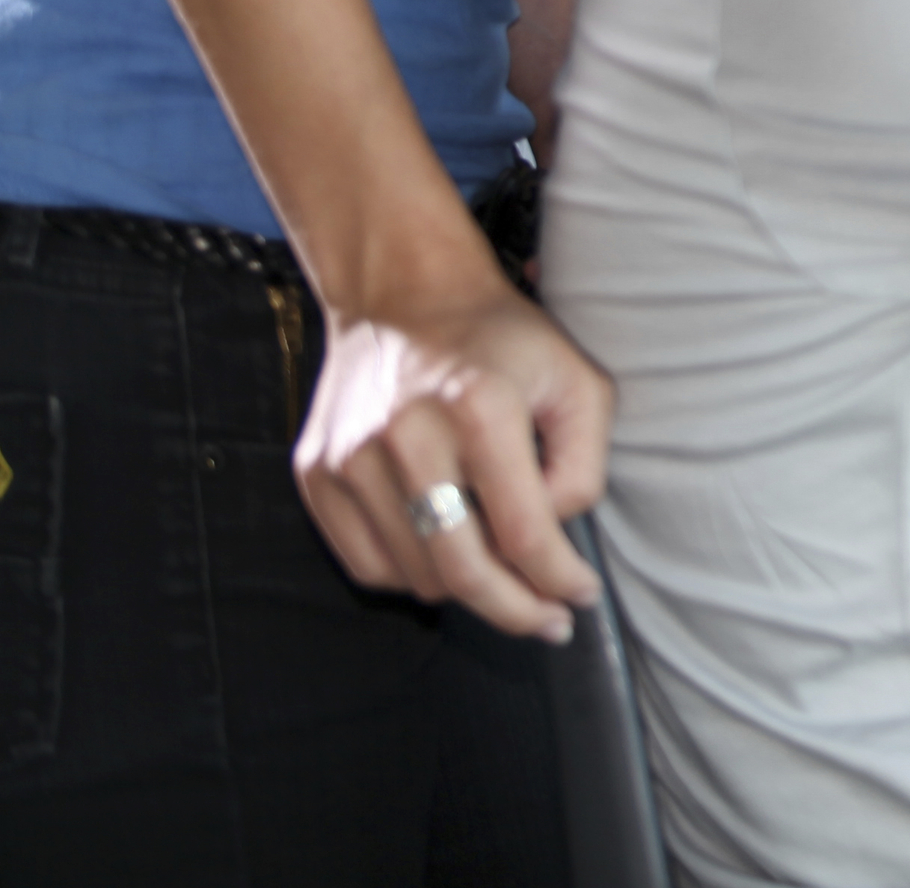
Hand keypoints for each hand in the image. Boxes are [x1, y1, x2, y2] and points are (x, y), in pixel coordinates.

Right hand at [297, 265, 612, 642]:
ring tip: (501, 577)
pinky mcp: (316, 474)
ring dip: (466, 591)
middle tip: (547, 623)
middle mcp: (406, 434)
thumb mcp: (576, 380)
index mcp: (480, 406)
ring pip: (417, 576)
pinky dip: (413, 574)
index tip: (580, 597)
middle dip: (515, 610)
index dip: (559, 578)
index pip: (524, 530)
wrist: (403, 295)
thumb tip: (553, 537)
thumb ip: (584, 462)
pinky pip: (368, 564)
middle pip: (463, 568)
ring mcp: (351, 458)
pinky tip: (446, 552)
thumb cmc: (503, 342)